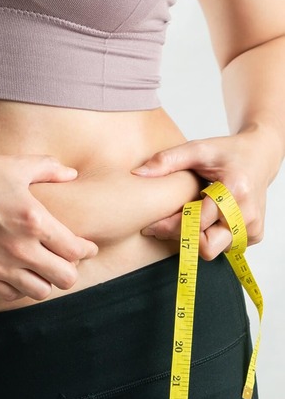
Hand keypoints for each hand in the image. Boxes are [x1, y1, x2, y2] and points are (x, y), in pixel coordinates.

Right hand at [0, 152, 98, 301]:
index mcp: (33, 221)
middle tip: (65, 259)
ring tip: (41, 267)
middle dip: (70, 268)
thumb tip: (72, 174)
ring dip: (45, 280)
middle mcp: (19, 249)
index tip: (86, 246)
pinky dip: (18, 286)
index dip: (87, 250)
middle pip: (64, 278)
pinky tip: (16, 271)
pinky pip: (10, 294)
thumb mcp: (15, 166)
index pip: (76, 250)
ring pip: (39, 292)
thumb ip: (49, 169)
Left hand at [131, 128, 280, 259]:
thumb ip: (166, 160)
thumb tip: (137, 173)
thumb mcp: (197, 148)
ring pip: (213, 250)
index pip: (197, 223)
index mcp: (235, 191)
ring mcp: (253, 227)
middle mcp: (247, 213)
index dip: (169, 226)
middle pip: (206, 246)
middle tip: (163, 225)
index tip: (150, 224)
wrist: (260, 157)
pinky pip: (223, 247)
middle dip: (181, 237)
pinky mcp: (254, 235)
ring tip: (184, 217)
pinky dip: (207, 236)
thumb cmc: (227, 152)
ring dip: (193, 238)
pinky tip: (202, 218)